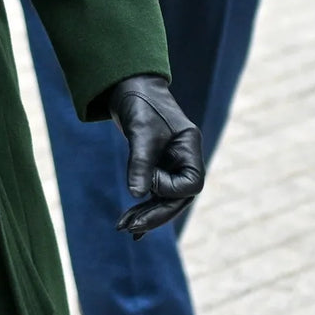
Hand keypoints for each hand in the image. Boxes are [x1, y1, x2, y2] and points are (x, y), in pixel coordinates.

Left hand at [108, 75, 204, 237]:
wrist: (127, 84)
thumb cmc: (139, 102)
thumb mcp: (140, 132)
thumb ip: (140, 162)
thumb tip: (137, 195)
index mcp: (189, 148)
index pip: (190, 184)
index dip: (169, 189)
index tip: (147, 180)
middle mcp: (184, 158)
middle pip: (178, 197)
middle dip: (156, 214)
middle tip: (131, 229)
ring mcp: (171, 163)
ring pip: (164, 198)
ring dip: (146, 214)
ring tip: (124, 228)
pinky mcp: (156, 164)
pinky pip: (154, 192)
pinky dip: (142, 205)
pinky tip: (130, 223)